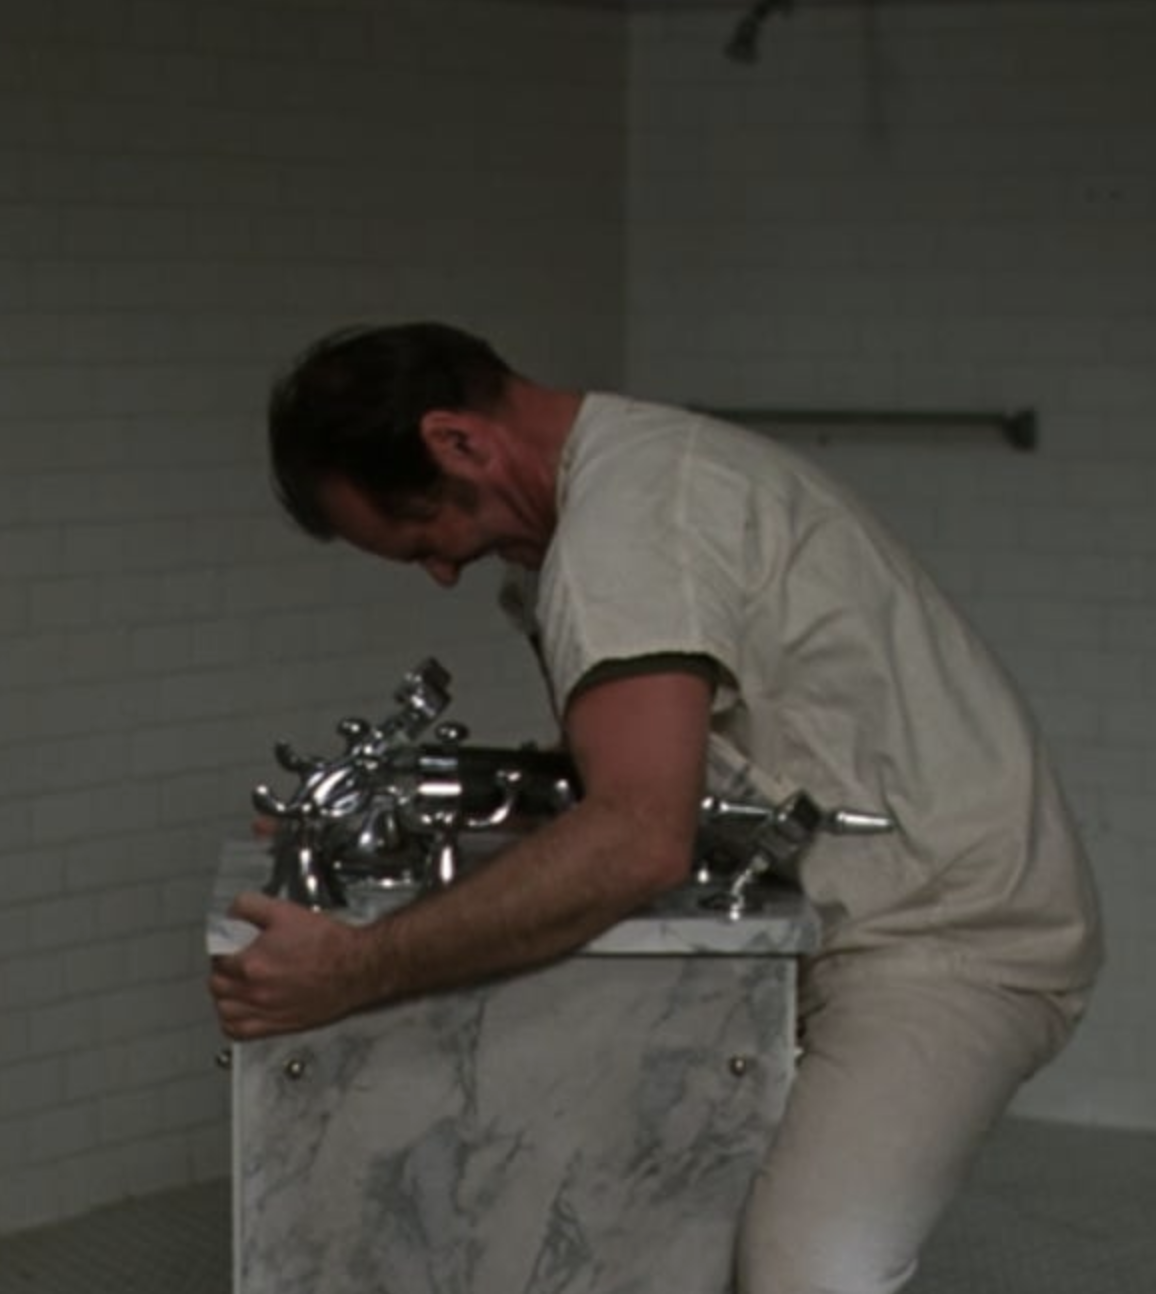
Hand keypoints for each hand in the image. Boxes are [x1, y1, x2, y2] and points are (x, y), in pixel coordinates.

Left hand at [209, 892, 379, 1039]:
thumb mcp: (286, 911)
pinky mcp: (278, 1025)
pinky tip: (240, 1010)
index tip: (230, 943)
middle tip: (232, 961)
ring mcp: (266, 1011)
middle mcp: (255, 991)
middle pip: (216, 985)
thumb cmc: (329, 944)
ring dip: (224, 996)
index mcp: (252, 963)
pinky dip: (232, 1022)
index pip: (217, 957)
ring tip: (234, 985)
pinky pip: (239, 1032)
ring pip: (224, 1010)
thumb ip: (251, 906)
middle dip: (221, 970)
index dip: (222, 947)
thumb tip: (233, 910)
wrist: (356, 967)